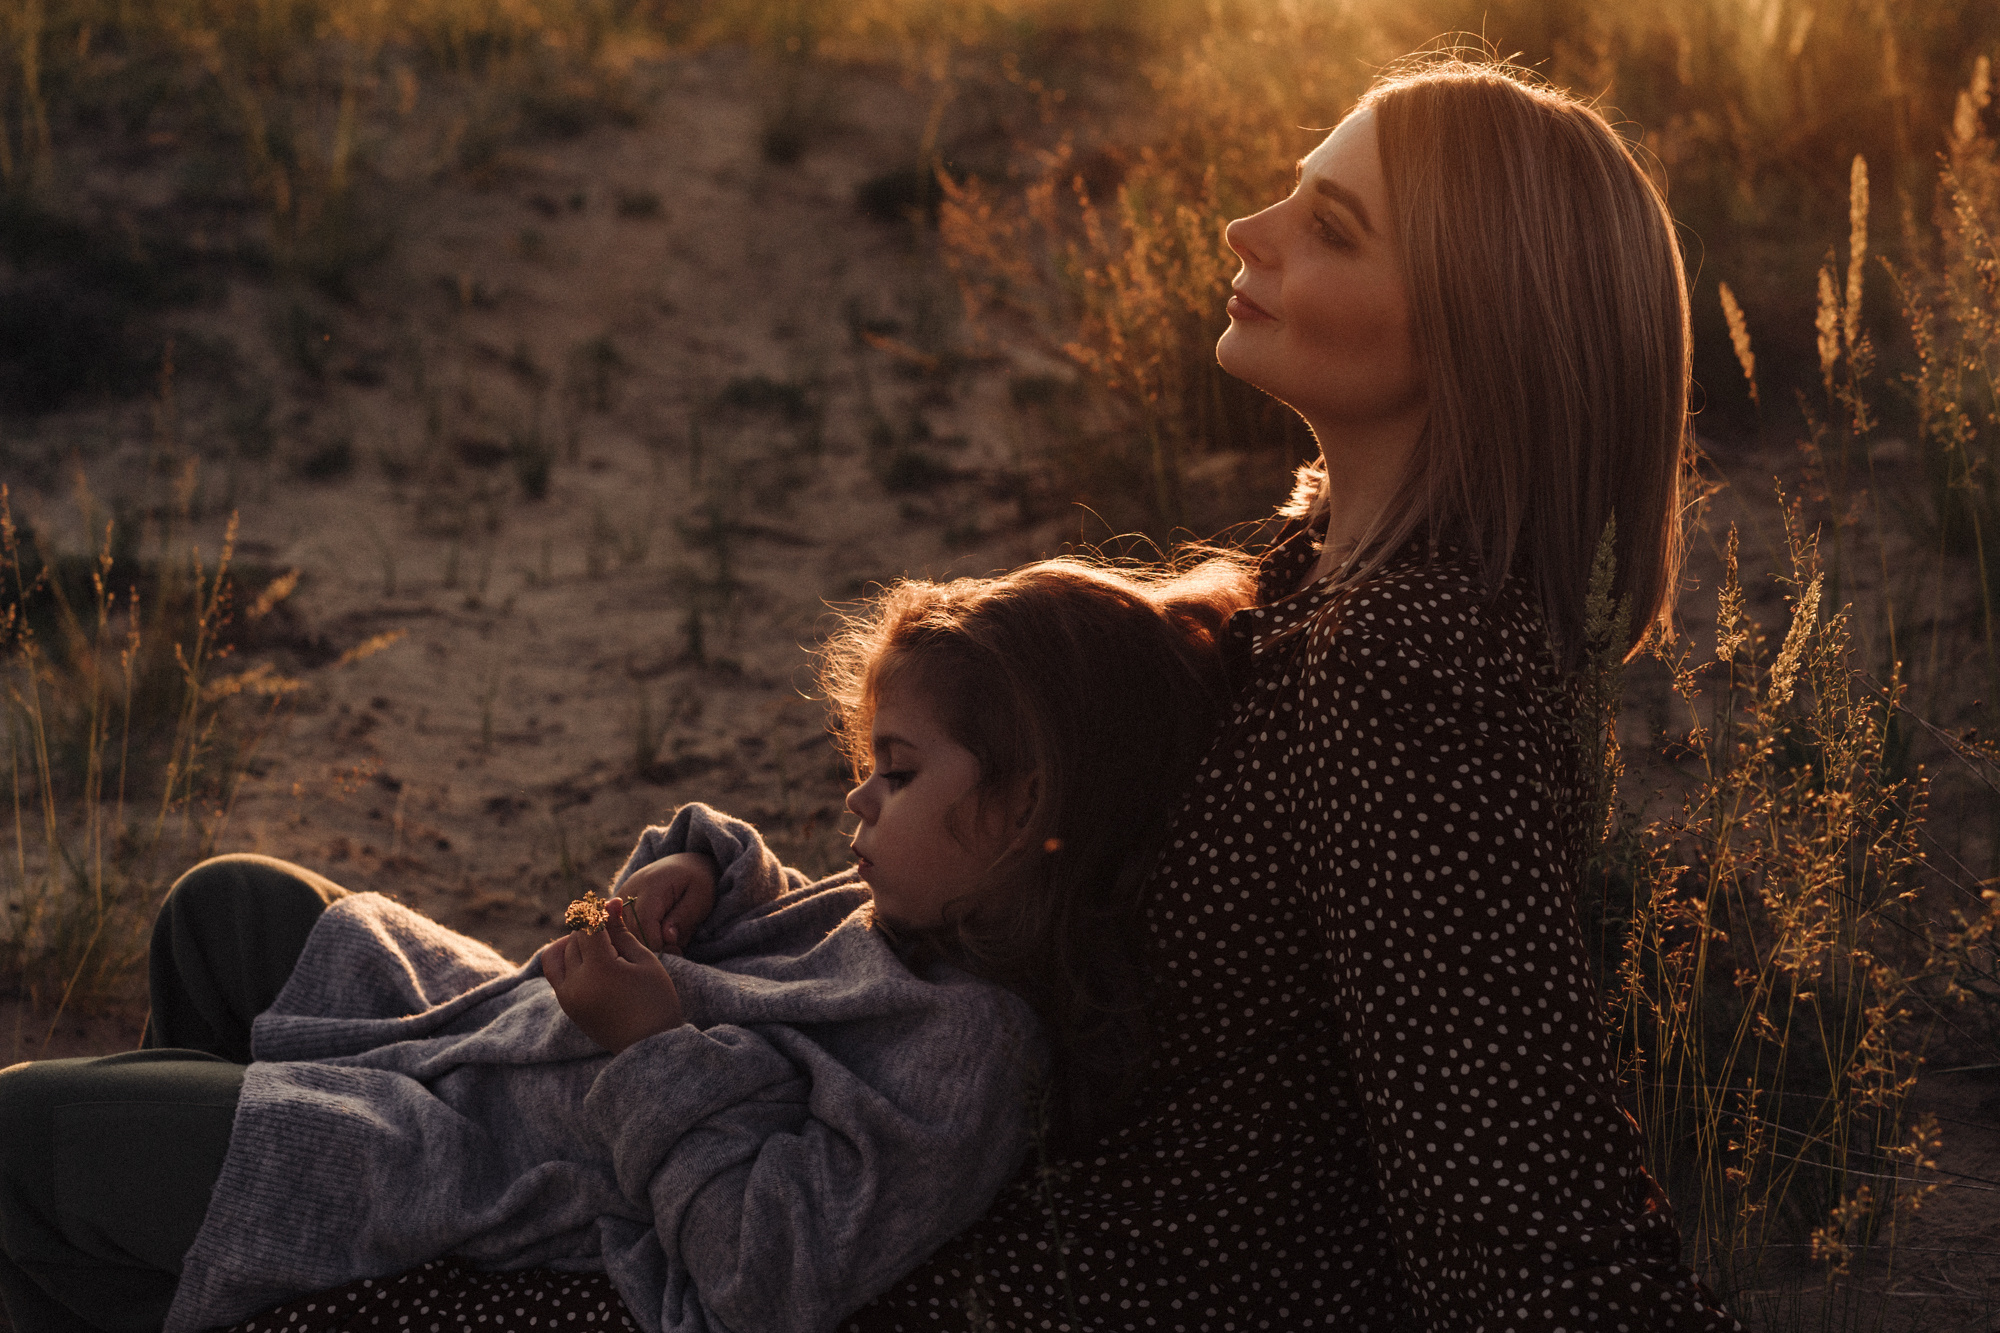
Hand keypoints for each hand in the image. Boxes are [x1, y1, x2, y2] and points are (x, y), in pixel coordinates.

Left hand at [540, 899, 684, 1053]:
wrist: (649, 1047)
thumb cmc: (656, 1000)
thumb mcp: (644, 961)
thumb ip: (622, 932)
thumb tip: (608, 905)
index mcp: (599, 970)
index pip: (588, 927)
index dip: (599, 912)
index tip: (612, 904)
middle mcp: (576, 983)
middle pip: (573, 939)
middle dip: (590, 929)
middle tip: (613, 929)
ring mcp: (567, 997)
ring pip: (557, 954)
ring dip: (574, 944)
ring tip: (598, 946)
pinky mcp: (566, 1006)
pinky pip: (555, 973)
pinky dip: (566, 960)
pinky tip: (590, 960)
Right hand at [618, 852, 718, 953]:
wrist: (684, 864)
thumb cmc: (697, 880)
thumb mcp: (701, 897)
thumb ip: (684, 918)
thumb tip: (667, 939)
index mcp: (652, 884)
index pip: (645, 922)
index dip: (658, 943)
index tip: (676, 950)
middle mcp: (629, 888)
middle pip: (632, 929)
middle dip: (653, 945)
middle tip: (676, 948)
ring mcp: (620, 895)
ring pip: (624, 932)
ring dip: (646, 941)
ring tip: (669, 939)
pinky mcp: (617, 904)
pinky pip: (622, 928)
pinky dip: (639, 936)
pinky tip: (656, 935)